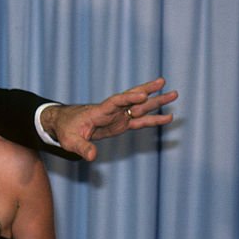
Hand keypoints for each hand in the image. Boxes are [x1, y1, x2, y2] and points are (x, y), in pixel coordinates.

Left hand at [41, 77, 177, 160]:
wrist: (64, 124)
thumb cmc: (66, 130)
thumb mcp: (70, 141)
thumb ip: (82, 147)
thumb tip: (92, 156)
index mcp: (99, 111)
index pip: (115, 102)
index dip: (128, 98)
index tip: (142, 95)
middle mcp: (111, 111)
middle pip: (131, 98)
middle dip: (147, 90)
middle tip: (163, 82)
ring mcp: (118, 116)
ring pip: (139, 107)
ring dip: (156, 101)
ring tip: (174, 94)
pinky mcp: (121, 124)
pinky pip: (140, 121)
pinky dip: (153, 119)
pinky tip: (168, 117)